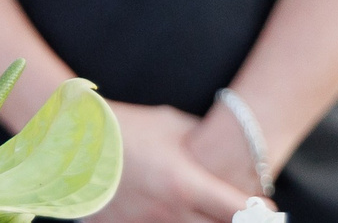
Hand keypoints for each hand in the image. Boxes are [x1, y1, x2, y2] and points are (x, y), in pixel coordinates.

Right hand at [95, 104, 253, 222]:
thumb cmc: (124, 126)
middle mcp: (170, 212)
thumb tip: (229, 148)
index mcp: (185, 185)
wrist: (69, 135)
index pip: (240, 212)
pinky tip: (164, 211)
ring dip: (197, 222)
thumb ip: (202, 140)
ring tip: (195, 207)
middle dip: (231, 222)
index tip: (268, 212)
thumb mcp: (169, 124)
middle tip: (236, 213)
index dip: (261, 214)